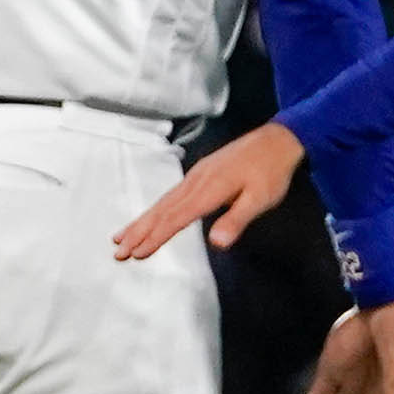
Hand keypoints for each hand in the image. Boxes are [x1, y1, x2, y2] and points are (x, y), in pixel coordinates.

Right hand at [115, 122, 304, 262]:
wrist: (276, 141)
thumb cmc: (271, 172)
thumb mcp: (260, 199)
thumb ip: (237, 220)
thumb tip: (216, 243)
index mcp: (209, 189)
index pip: (177, 217)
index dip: (156, 236)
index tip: (137, 253)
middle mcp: (196, 182)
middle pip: (161, 210)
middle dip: (139, 231)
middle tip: (117, 251)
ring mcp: (195, 176)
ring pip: (162, 202)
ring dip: (141, 221)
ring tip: (120, 238)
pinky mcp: (198, 174)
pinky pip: (169, 195)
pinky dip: (154, 209)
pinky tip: (148, 217)